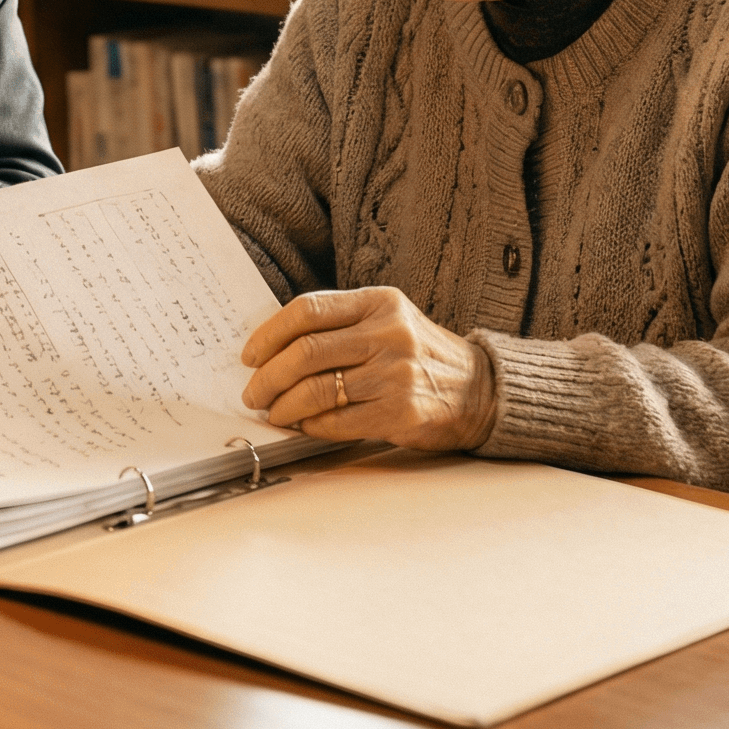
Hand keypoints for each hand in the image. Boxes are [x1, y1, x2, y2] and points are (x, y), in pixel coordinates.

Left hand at [241, 286, 496, 452]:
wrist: (478, 389)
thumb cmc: (419, 354)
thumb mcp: (387, 319)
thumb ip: (339, 324)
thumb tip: (272, 346)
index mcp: (379, 302)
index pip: (307, 310)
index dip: (268, 334)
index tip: (249, 355)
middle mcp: (388, 334)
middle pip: (305, 352)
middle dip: (268, 377)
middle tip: (253, 392)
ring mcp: (396, 374)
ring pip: (316, 390)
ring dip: (283, 406)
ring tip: (273, 412)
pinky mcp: (400, 413)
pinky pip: (337, 421)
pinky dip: (310, 425)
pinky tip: (302, 425)